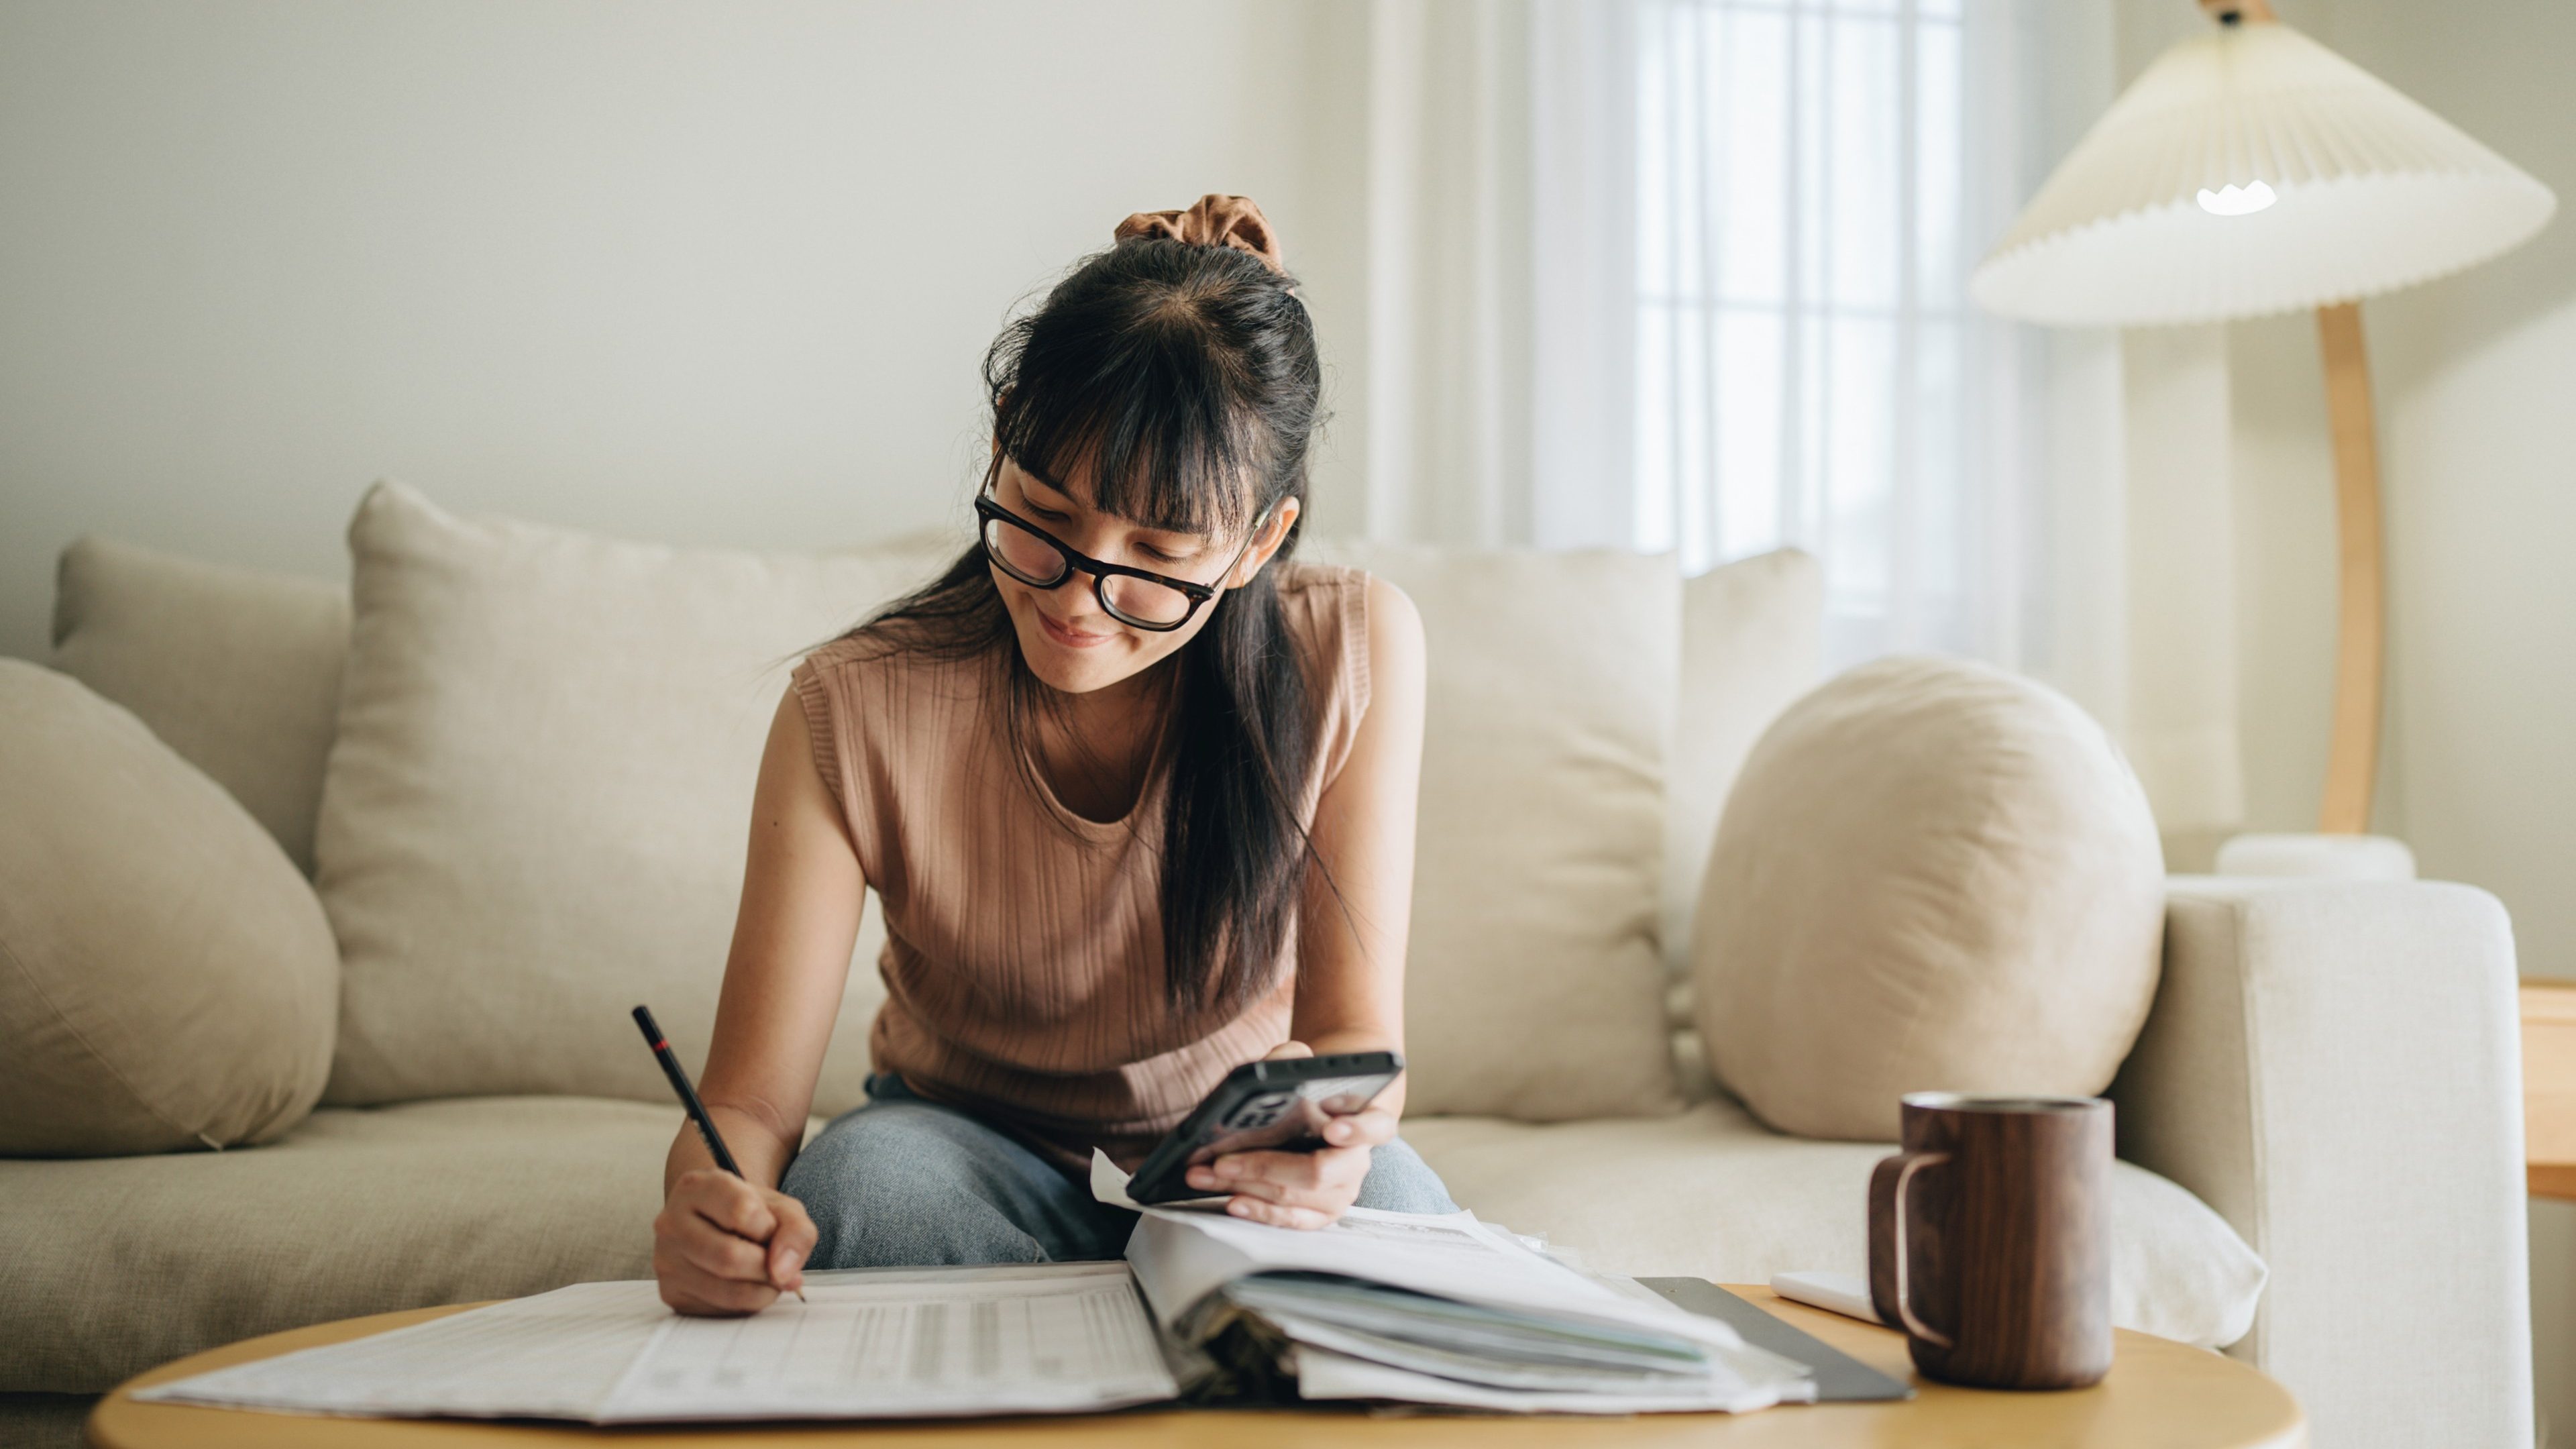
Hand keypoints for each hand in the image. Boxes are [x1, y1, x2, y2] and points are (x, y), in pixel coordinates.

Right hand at [653, 1168, 816, 1314]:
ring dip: (762, 1289)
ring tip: (764, 1274)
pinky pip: (720, 1311)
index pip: (742, 1211)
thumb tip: (783, 1274)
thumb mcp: (782, 1209)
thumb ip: (796, 1232)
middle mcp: (671, 1222)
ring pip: (727, 1291)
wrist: (719, 1226)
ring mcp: (666, 1260)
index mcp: (696, 1187)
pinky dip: (746, 1304)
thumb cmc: (751, 1215)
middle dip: (767, 1267)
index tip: (769, 1229)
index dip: (768, 1227)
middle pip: (730, 1258)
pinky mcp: (670, 1293)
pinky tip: (744, 1285)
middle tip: (776, 1263)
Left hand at [1184, 1041, 1397, 1229]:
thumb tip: (1272, 1063)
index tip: (1332, 1127)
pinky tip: (1232, 1200)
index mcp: (1368, 1122)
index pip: (1375, 1127)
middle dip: (1266, 1166)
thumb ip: (1292, 1059)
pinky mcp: (1320, 1215)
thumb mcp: (1304, 1069)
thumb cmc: (1310, 1095)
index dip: (1356, 1130)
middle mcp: (1357, 1162)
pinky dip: (1259, 1211)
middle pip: (1317, 1171)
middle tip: (1225, 1160)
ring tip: (1208, 1174)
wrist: (1316, 1120)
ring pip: (1294, 1197)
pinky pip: (1290, 1221)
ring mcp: (1340, 1193)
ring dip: (1245, 1186)